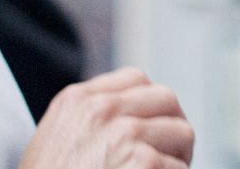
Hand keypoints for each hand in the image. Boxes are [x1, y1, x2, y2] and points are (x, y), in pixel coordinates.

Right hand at [20, 67, 193, 168]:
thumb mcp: (56, 140)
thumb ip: (90, 120)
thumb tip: (134, 119)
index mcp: (76, 101)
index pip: (136, 79)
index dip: (151, 106)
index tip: (152, 129)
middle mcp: (100, 110)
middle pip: (166, 99)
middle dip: (172, 128)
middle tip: (169, 156)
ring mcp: (124, 134)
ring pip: (182, 133)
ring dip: (177, 159)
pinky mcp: (143, 163)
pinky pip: (178, 168)